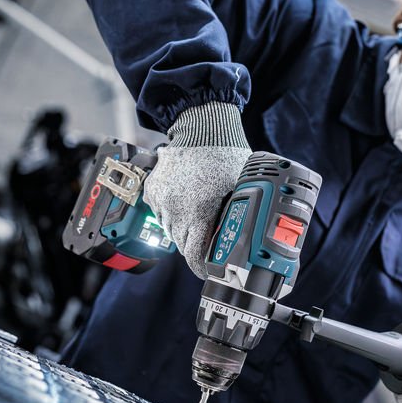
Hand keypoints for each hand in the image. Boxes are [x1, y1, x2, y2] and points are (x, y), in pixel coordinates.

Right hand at [143, 102, 250, 277]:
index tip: (209, 273)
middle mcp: (175, 209)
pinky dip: (173, 214)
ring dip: (185, 231)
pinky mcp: (152, 190)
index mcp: (199, 211)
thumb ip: (240, 215)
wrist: (202, 128)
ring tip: (200, 220)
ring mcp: (161, 200)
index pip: (195, 255)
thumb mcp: (241, 189)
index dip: (202, 268)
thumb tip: (249, 240)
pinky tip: (186, 203)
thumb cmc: (226, 156)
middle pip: (183, 245)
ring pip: (171, 230)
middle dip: (196, 249)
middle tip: (211, 246)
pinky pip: (161, 213)